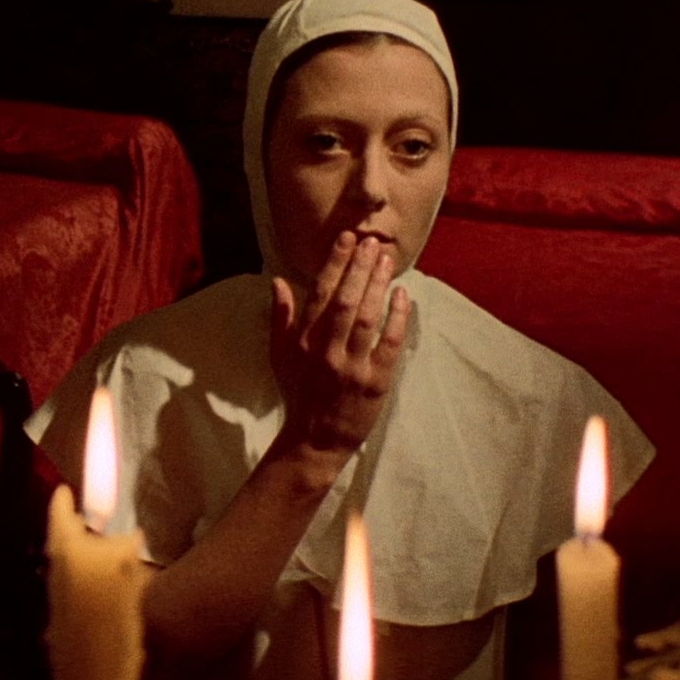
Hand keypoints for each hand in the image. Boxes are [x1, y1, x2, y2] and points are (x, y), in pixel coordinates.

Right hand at [269, 231, 411, 454]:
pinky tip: (402, 295)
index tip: (347, 239)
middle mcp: (326, 350)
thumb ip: (280, 317)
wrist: (314, 440)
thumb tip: (277, 280)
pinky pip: (389, 343)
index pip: (320, 293)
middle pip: (346, 300)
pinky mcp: (375, 382)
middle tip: (372, 242)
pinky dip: (397, 317)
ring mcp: (352, 366)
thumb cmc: (298, 393)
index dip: (335, 263)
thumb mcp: (280, 355)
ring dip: (378, 285)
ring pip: (368, 317)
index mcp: (303, 340)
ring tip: (387, 260)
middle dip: (359, 267)